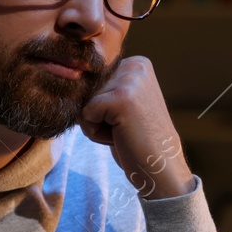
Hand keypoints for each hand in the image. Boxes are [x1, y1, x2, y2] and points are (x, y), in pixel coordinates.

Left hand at [78, 56, 194, 199]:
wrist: (162, 168)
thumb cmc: (138, 140)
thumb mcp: (123, 104)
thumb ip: (104, 88)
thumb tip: (69, 78)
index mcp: (138, 63)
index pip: (92, 80)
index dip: (102, 107)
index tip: (127, 119)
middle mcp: (135, 65)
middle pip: (86, 90)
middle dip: (97, 115)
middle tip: (126, 128)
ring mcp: (130, 80)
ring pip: (84, 103)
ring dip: (96, 125)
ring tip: (124, 132)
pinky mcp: (121, 98)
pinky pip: (84, 115)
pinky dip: (96, 134)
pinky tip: (120, 137)